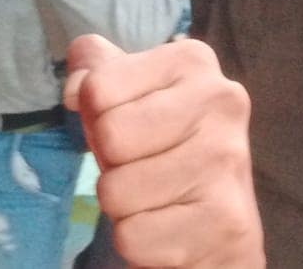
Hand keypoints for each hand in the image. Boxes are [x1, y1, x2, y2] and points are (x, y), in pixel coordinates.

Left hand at [64, 35, 263, 268]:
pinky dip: (139, 242)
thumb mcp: (129, 99)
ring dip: (124, 206)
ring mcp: (228, 159)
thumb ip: (96, 74)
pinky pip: (132, 237)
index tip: (130, 130)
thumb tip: (74, 89)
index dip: (98, 118)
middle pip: (109, 136)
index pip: (97, 87)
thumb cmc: (164, 152)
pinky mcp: (226, 221)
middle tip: (142, 168)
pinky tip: (169, 228)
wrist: (218, 226)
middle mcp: (221, 100)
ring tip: (157, 199)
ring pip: (115, 192)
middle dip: (111, 164)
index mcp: (192, 61)